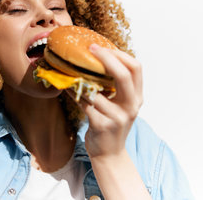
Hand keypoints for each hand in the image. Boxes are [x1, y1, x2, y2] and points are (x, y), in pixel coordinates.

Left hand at [67, 44, 142, 158]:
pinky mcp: (102, 125)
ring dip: (81, 77)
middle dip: (107, 58)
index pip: (136, 68)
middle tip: (90, 49)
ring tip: (70, 67)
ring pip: (97, 90)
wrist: (109, 154)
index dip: (120, 54)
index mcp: (136, 97)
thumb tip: (97, 59)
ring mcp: (118, 117)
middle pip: (124, 76)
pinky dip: (74, 92)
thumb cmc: (111, 124)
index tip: (102, 47)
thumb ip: (115, 86)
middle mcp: (131, 106)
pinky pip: (84, 103)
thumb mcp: (120, 105)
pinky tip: (66, 86)